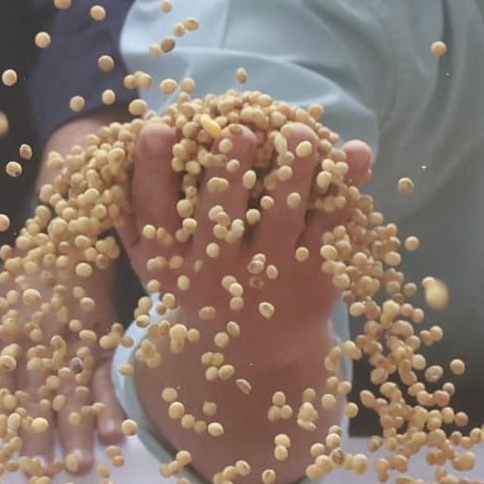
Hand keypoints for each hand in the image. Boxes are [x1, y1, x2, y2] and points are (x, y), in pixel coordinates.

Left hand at [0, 255, 125, 471]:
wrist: (59, 248)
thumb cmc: (9, 292)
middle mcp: (35, 347)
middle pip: (36, 400)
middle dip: (40, 440)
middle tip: (43, 477)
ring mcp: (71, 346)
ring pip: (73, 394)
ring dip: (78, 431)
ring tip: (80, 465)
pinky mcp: (100, 345)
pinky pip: (106, 380)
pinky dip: (112, 407)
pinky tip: (115, 434)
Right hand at [120, 118, 372, 483]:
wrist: (256, 355)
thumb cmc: (200, 285)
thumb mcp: (158, 263)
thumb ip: (139, 212)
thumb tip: (124, 141)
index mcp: (170, 264)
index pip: (154, 213)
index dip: (153, 170)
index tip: (158, 128)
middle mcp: (215, 275)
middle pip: (220, 215)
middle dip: (230, 168)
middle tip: (242, 128)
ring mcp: (269, 278)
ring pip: (284, 216)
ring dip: (295, 169)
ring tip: (301, 130)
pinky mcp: (316, 278)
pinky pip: (335, 226)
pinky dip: (350, 187)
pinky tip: (358, 153)